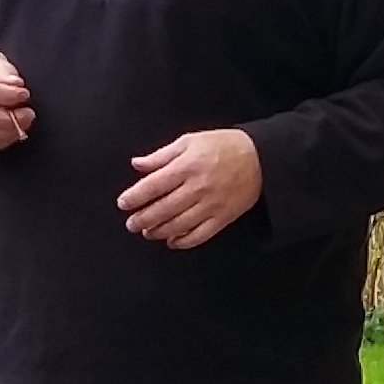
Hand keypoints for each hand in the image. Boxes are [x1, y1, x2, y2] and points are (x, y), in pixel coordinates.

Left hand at [118, 128, 262, 247]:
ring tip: (147, 231)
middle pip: (162, 209)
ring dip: (158, 231)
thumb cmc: (223, 146)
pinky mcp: (223, 217)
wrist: (261, 158)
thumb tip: (137, 164)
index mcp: (187, 166)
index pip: (153, 185)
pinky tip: (172, 241)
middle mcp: (197, 187)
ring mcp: (211, 205)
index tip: (123, 203)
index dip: (134, 197)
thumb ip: (161, 155)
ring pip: (178, 225)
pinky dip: (183, 241)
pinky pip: (199, 235)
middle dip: (142, 218)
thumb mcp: (190, 141)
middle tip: (131, 223)